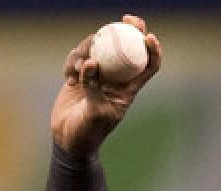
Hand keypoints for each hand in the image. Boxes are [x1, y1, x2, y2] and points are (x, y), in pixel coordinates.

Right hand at [50, 14, 161, 157]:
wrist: (69, 141)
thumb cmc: (89, 133)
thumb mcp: (95, 112)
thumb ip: (94, 87)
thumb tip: (92, 62)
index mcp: (128, 90)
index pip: (148, 67)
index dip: (153, 50)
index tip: (149, 36)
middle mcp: (115, 80)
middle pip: (126, 50)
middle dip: (129, 31)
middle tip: (126, 18)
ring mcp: (96, 76)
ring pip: (98, 50)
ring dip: (89, 49)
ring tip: (77, 67)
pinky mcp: (78, 76)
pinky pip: (76, 58)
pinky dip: (72, 61)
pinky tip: (67, 77)